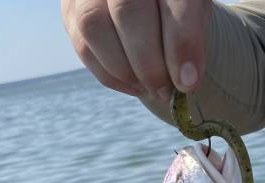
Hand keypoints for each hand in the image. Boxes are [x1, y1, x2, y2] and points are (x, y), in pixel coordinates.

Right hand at [61, 0, 210, 99]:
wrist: (145, 3)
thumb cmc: (175, 8)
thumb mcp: (194, 14)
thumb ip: (191, 39)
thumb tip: (185, 81)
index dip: (182, 42)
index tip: (189, 82)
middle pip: (127, 10)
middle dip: (149, 63)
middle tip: (165, 91)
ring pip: (94, 25)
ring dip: (125, 70)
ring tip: (149, 87)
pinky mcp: (70, 9)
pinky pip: (83, 46)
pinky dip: (111, 76)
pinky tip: (134, 84)